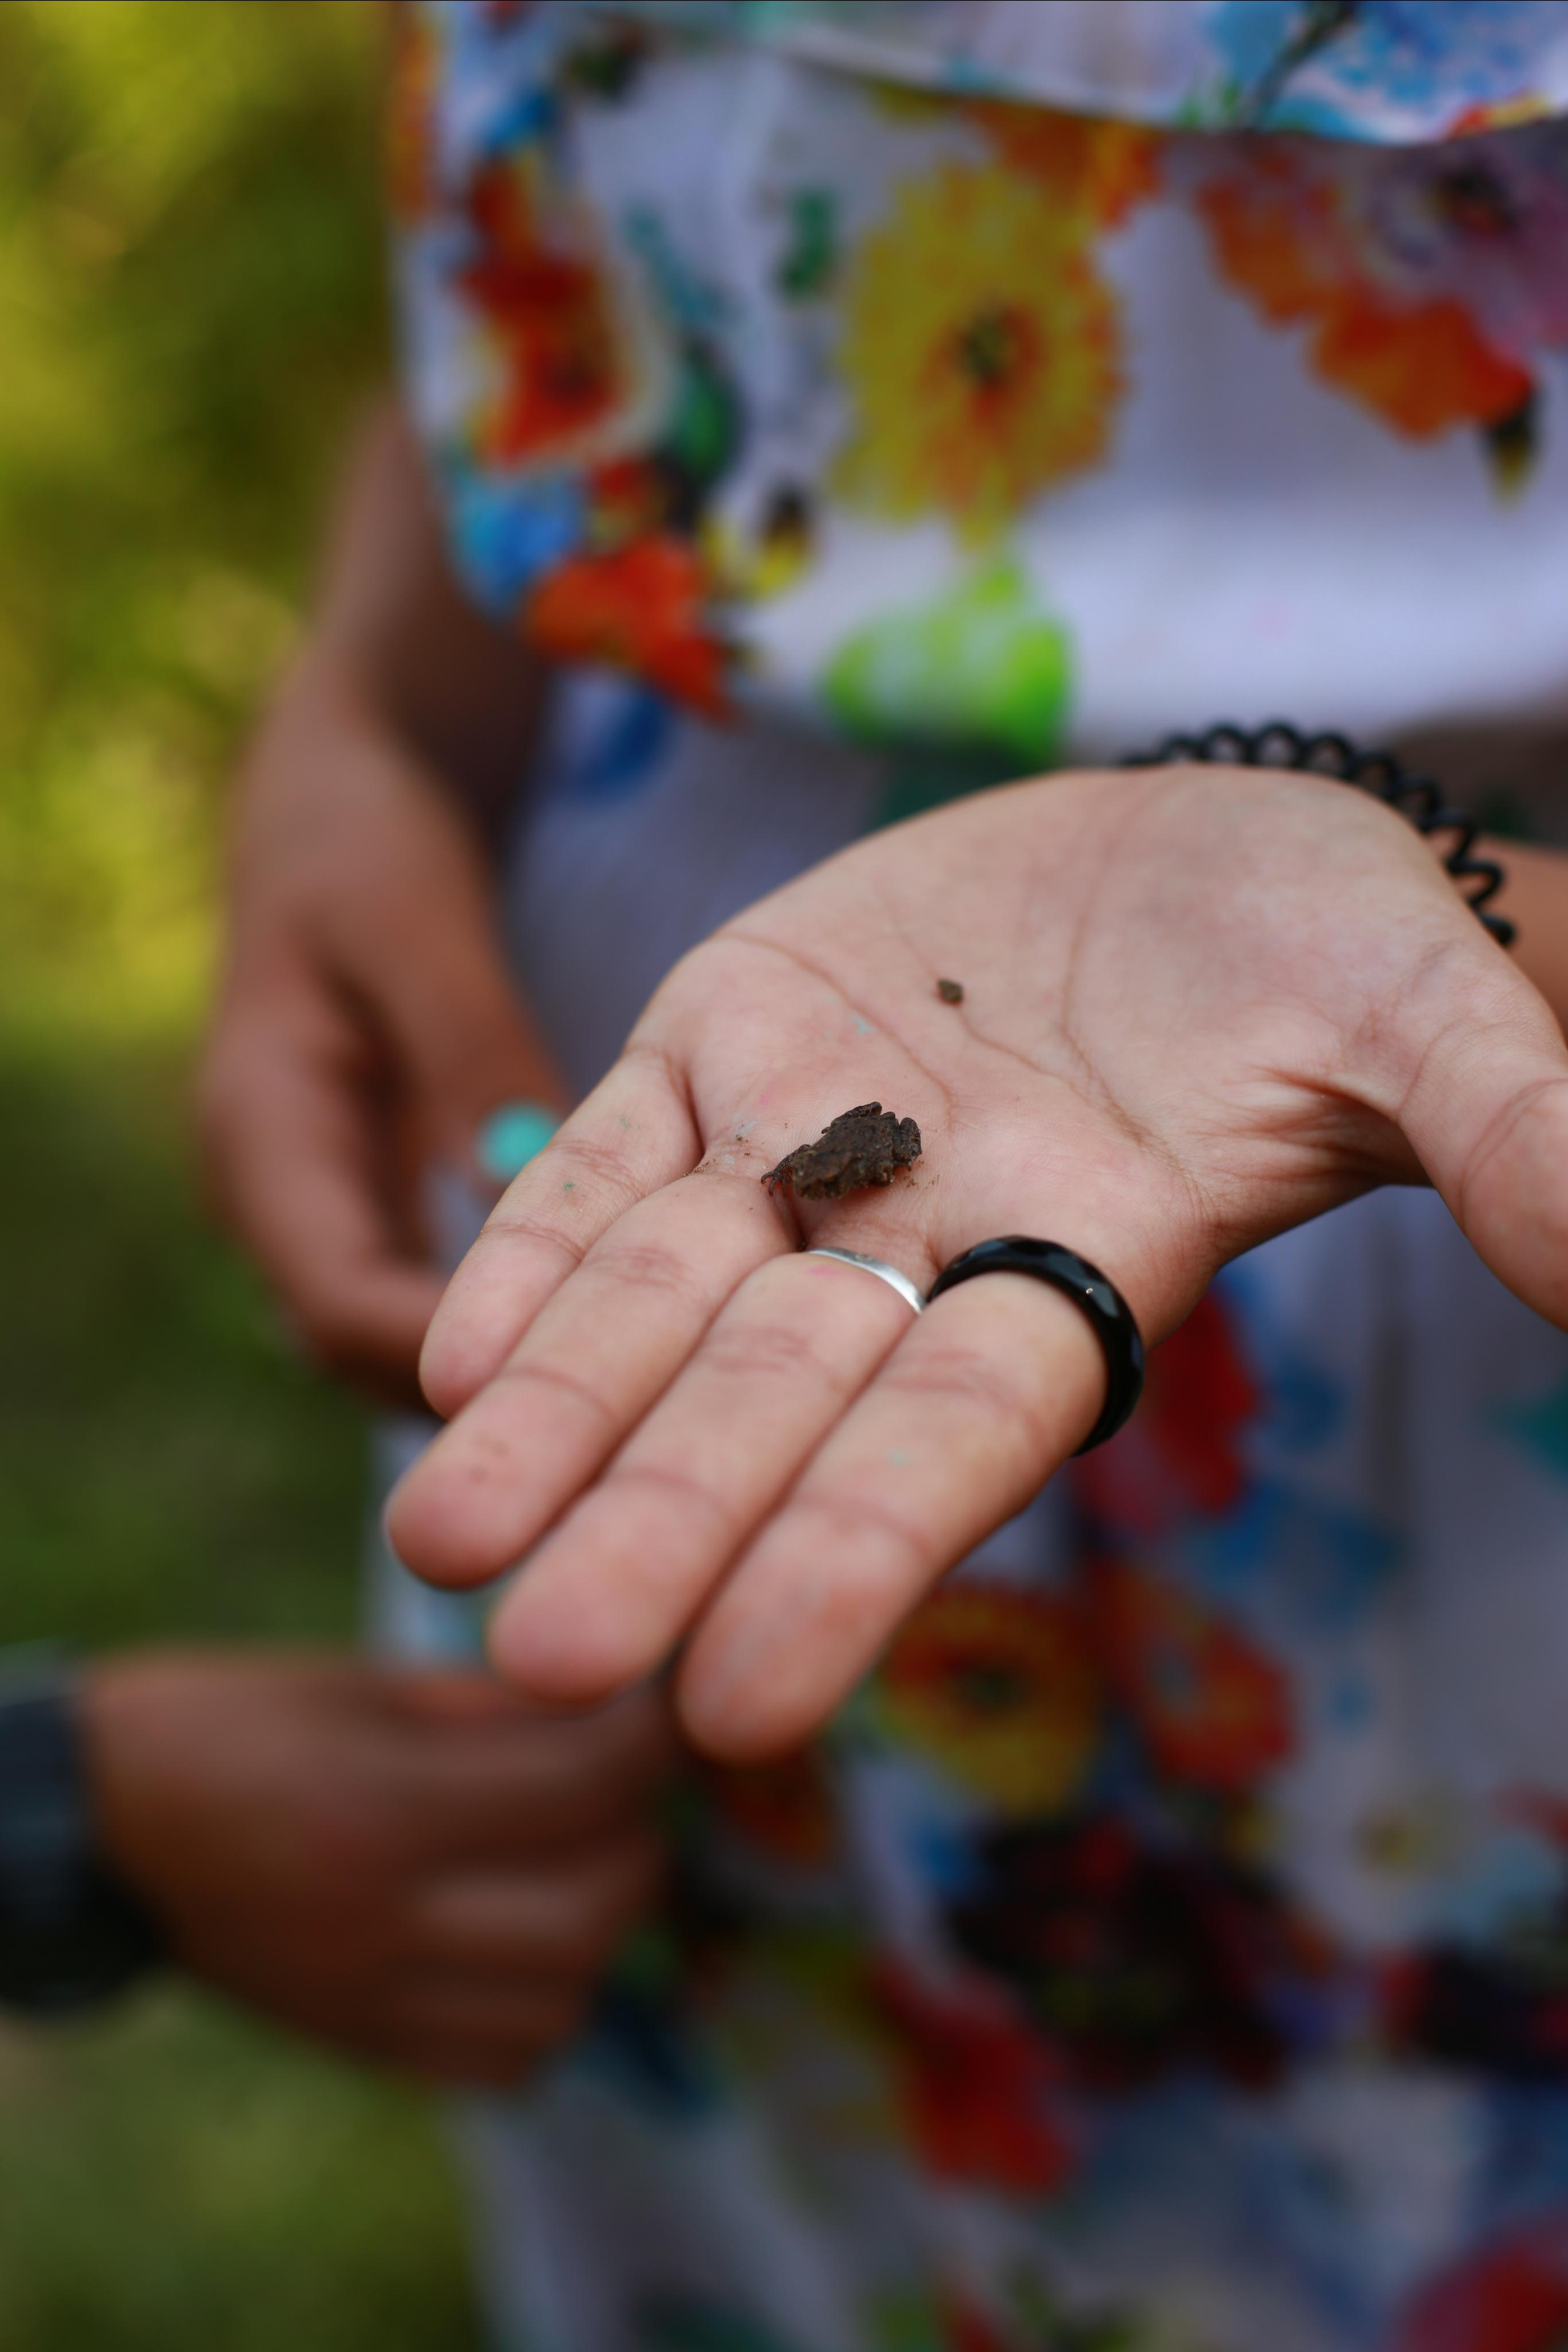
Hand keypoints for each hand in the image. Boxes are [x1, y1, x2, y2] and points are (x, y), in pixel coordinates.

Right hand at [79, 1651, 672, 2085]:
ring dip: (605, 1927)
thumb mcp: (360, 1679)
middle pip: (592, 1912)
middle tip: (630, 1788)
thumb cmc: (234, 1722)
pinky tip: (531, 1937)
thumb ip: (495, 1709)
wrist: (104, 1824)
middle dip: (641, 1839)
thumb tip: (623, 1712)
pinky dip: (549, 2004)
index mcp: (380, 1810)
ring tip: (584, 1859)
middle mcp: (383, 1924)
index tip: (669, 1707)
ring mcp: (372, 2001)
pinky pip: (508, 2059)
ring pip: (565, 2000)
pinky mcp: (363, 2044)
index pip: (580, 1788)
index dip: (652, 1741)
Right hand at [198, 668, 563, 1404]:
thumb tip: (522, 1189)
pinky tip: (609, 1328)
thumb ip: (470, 1051)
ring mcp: (319, 1202)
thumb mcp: (418, 925)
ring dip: (498, 1375)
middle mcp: (274, 1196)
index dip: (447, 1362)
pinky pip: (428, 1292)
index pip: (337, 1308)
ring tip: (639, 1400)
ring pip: (397, 1339)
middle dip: (483, 1398)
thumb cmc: (368, 839)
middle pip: (366, 1352)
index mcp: (258, 1137)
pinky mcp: (373, 1192)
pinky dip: (505, 1321)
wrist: (339, 792)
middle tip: (636, 1420)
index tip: (580, 1381)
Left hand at [385, 765, 1567, 1758]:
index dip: (853, 1560)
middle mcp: (927, 1237)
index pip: (956, 1444)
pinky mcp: (728, 1037)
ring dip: (553, 1415)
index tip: (738, 1705)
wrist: (1199, 836)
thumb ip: (1504, 1139)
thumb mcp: (1424, 1014)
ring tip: (433, 1540)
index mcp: (1085, 1262)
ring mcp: (811, 1138)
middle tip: (531, 1666)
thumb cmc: (1334, 937)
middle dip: (664, 1523)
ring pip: (662, 1300)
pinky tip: (441, 1349)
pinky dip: (533, 1246)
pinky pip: (615, 1159)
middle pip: (777, 1402)